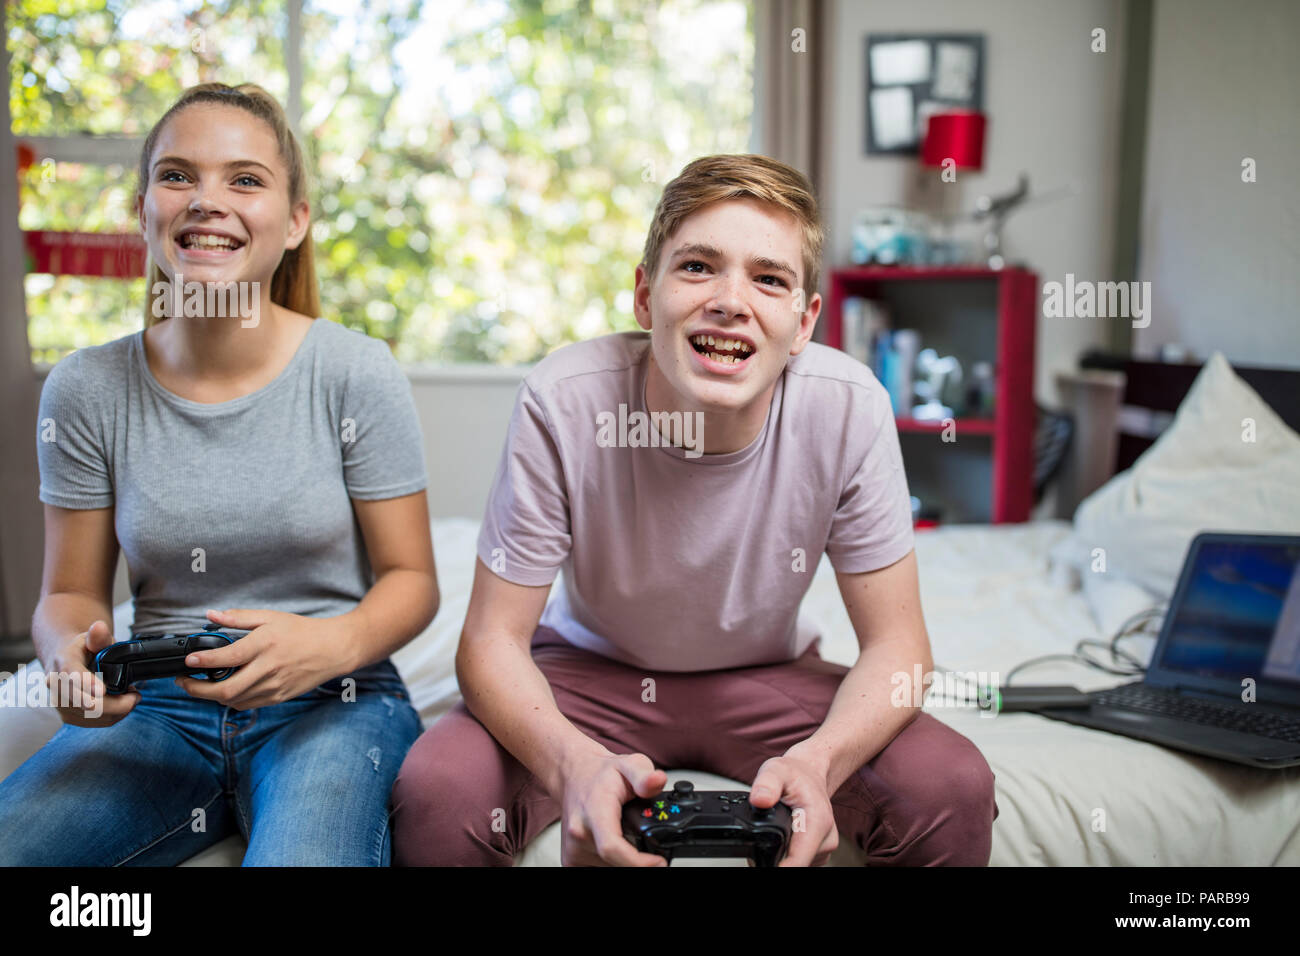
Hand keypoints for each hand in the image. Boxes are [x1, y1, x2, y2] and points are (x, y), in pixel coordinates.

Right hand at [45, 620, 138, 727]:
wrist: (62, 660)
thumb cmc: (83, 650)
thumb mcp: (91, 638)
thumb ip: (99, 636)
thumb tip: (99, 627)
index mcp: (62, 662)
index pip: (72, 675)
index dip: (87, 683)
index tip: (102, 691)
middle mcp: (56, 685)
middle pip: (85, 702)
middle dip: (115, 703)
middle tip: (135, 695)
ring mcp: (60, 703)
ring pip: (93, 715)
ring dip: (117, 710)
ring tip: (130, 696)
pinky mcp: (67, 716)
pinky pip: (94, 722)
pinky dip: (113, 716)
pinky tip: (121, 705)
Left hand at [175, 608, 350, 709]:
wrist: (333, 649)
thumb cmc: (302, 631)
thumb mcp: (270, 617)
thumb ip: (239, 618)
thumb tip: (211, 615)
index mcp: (265, 644)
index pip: (228, 657)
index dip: (204, 662)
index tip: (188, 662)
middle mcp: (269, 668)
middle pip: (226, 690)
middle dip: (198, 690)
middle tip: (184, 682)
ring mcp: (274, 686)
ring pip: (234, 701)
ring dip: (213, 696)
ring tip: (203, 685)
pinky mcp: (279, 697)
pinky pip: (248, 704)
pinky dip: (232, 699)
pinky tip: (227, 689)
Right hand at [557, 750, 669, 866]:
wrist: (573, 776)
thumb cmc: (600, 773)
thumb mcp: (629, 764)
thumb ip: (645, 776)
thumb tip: (659, 781)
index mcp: (594, 810)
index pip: (611, 847)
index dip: (638, 862)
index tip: (659, 861)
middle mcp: (579, 832)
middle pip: (615, 862)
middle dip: (638, 860)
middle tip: (651, 848)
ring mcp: (572, 849)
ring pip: (609, 868)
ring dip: (625, 861)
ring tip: (628, 839)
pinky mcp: (570, 860)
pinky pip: (597, 870)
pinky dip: (613, 863)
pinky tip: (617, 848)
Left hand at [749, 752, 838, 866]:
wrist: (810, 773)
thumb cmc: (795, 773)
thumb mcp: (775, 770)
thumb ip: (766, 784)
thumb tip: (759, 800)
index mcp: (818, 822)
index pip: (799, 860)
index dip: (781, 868)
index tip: (765, 864)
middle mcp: (826, 839)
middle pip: (795, 864)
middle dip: (775, 858)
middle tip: (763, 837)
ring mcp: (824, 848)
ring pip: (797, 863)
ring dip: (781, 854)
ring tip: (777, 830)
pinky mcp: (820, 853)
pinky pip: (799, 860)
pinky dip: (787, 853)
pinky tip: (785, 835)